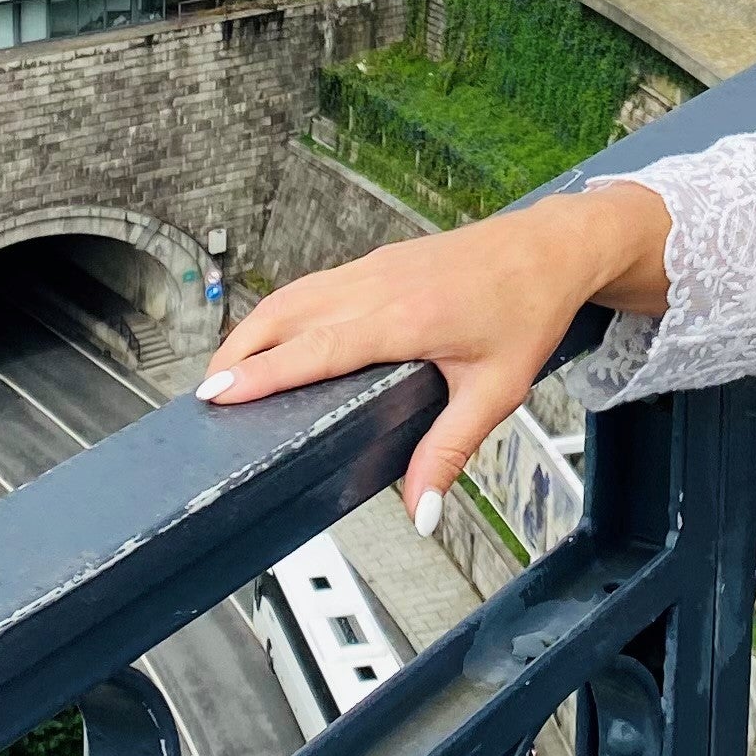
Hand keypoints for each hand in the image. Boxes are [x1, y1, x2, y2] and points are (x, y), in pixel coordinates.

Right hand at [195, 182, 672, 531]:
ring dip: (255, 331)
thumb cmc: (528, 309)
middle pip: (286, 316)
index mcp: (404, 317)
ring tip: (226, 372)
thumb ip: (450, 451)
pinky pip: (315, 287)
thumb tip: (420, 508)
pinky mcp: (377, 264)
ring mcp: (374, 269)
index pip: (315, 349)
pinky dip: (282, 312)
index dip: (263, 374)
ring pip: (294, 296)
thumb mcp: (496, 391)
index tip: (220, 395)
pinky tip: (275, 336)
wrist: (551, 247)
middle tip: (205, 397)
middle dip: (239, 354)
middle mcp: (379, 286)